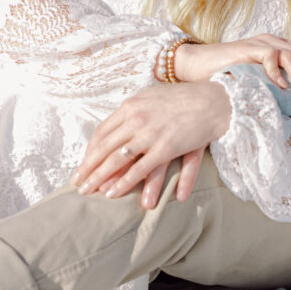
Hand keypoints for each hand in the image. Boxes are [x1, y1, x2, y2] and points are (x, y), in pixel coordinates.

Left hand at [72, 81, 231, 208]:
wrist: (214, 100)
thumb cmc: (184, 98)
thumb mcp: (153, 97)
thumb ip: (135, 109)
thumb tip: (120, 120)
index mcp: (131, 106)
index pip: (102, 132)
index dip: (90, 151)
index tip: (83, 164)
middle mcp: (136, 119)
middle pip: (104, 147)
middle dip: (88, 168)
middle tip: (76, 184)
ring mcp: (150, 134)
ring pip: (117, 160)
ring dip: (99, 178)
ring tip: (88, 192)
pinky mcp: (165, 148)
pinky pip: (139, 169)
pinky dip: (124, 183)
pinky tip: (113, 193)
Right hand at [174, 34, 290, 102]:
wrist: (197, 66)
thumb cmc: (227, 76)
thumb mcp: (258, 80)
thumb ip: (276, 84)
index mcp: (278, 46)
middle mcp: (272, 41)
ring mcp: (260, 43)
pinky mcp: (248, 49)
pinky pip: (270, 56)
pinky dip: (277, 72)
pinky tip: (280, 87)